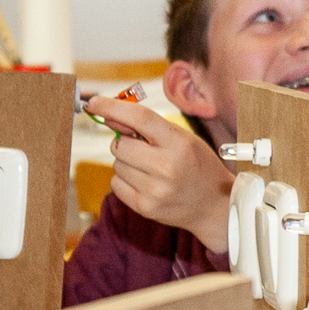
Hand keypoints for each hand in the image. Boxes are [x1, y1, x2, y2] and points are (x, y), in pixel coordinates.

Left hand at [90, 94, 233, 241]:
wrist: (214, 205)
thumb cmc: (197, 165)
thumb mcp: (182, 138)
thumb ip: (149, 127)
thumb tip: (110, 117)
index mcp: (179, 143)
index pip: (140, 118)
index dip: (112, 107)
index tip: (94, 102)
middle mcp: (166, 167)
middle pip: (121, 145)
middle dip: (124, 142)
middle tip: (141, 148)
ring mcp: (155, 190)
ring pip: (116, 164)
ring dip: (126, 162)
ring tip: (149, 168)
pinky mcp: (145, 207)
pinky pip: (115, 184)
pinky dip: (124, 180)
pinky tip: (144, 182)